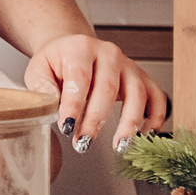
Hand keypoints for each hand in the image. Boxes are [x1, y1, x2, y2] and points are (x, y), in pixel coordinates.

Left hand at [23, 36, 169, 155]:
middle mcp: (109, 54)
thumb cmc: (56, 62)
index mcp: (80, 48)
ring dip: (130, 123)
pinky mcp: (142, 78)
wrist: (73, 48)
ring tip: (119, 146)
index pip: (80, 78)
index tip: (67, 127)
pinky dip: (155, 117)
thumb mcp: (38, 70)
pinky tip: (145, 136)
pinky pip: (156, 97)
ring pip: (137, 93)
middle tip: (84, 143)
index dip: (74, 105)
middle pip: (107, 88)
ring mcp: (129, 65)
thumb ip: (43, 88)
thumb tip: (52, 105)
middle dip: (96, 120)